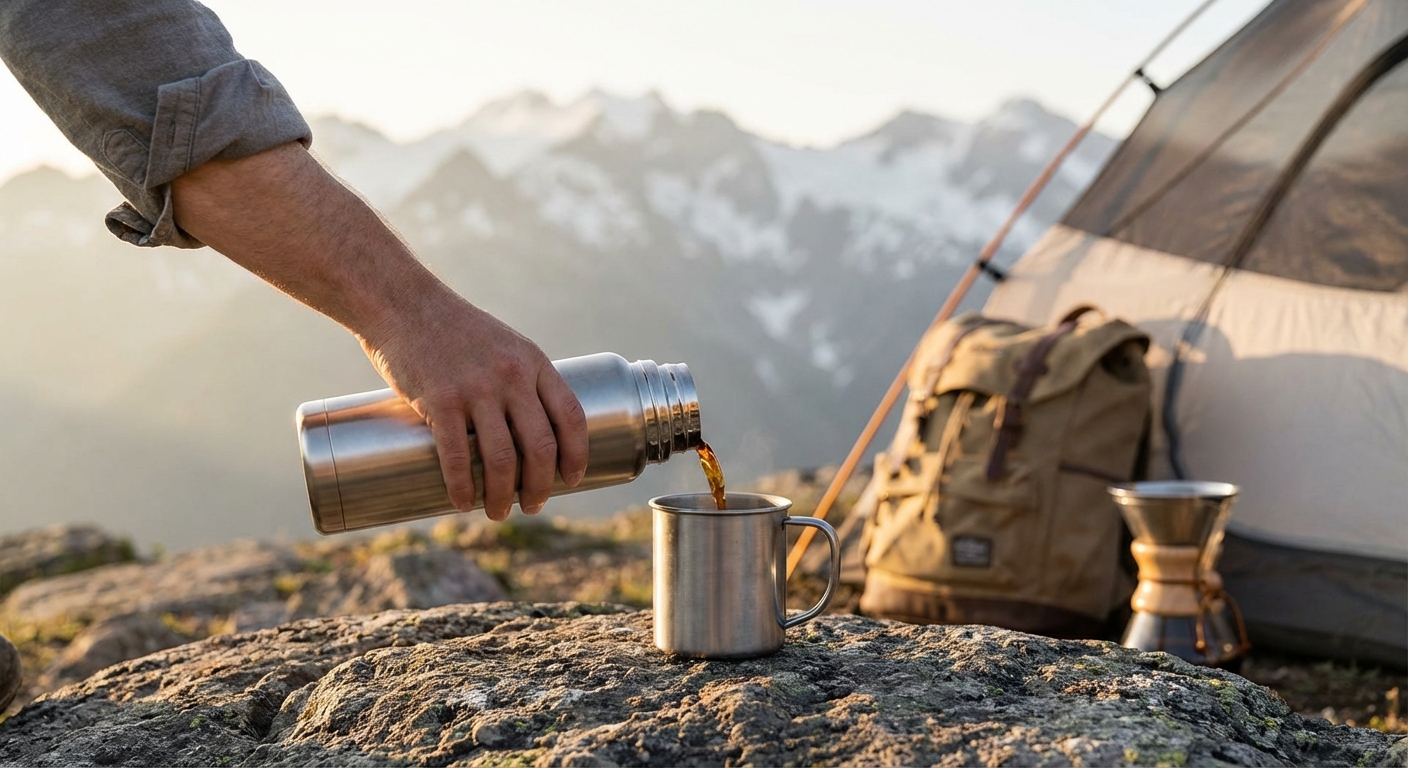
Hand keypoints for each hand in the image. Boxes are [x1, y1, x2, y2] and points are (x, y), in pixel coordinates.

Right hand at [170, 142, 588, 519]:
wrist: (401, 303)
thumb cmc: (452, 329)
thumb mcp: (502, 344)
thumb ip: (519, 379)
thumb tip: (530, 428)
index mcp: (533, 362)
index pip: (572, 416)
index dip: (577, 454)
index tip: (574, 478)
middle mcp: (511, 376)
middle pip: (541, 446)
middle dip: (541, 486)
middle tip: (533, 506)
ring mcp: (476, 389)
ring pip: (502, 459)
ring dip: (502, 496)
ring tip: (497, 512)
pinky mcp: (439, 400)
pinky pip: (457, 455)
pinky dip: (462, 487)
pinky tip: (462, 503)